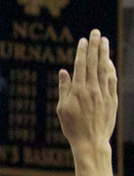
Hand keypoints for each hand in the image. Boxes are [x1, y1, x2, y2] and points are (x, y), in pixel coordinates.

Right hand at [57, 30, 117, 147]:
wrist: (90, 143)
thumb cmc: (73, 128)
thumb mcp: (63, 109)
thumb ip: (64, 89)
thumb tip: (63, 72)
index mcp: (78, 91)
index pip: (81, 65)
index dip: (83, 51)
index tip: (84, 40)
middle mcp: (92, 89)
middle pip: (94, 62)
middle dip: (95, 46)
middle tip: (96, 32)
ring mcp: (103, 93)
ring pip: (105, 68)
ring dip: (105, 53)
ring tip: (104, 41)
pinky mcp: (112, 100)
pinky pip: (112, 80)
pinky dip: (111, 69)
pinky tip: (110, 62)